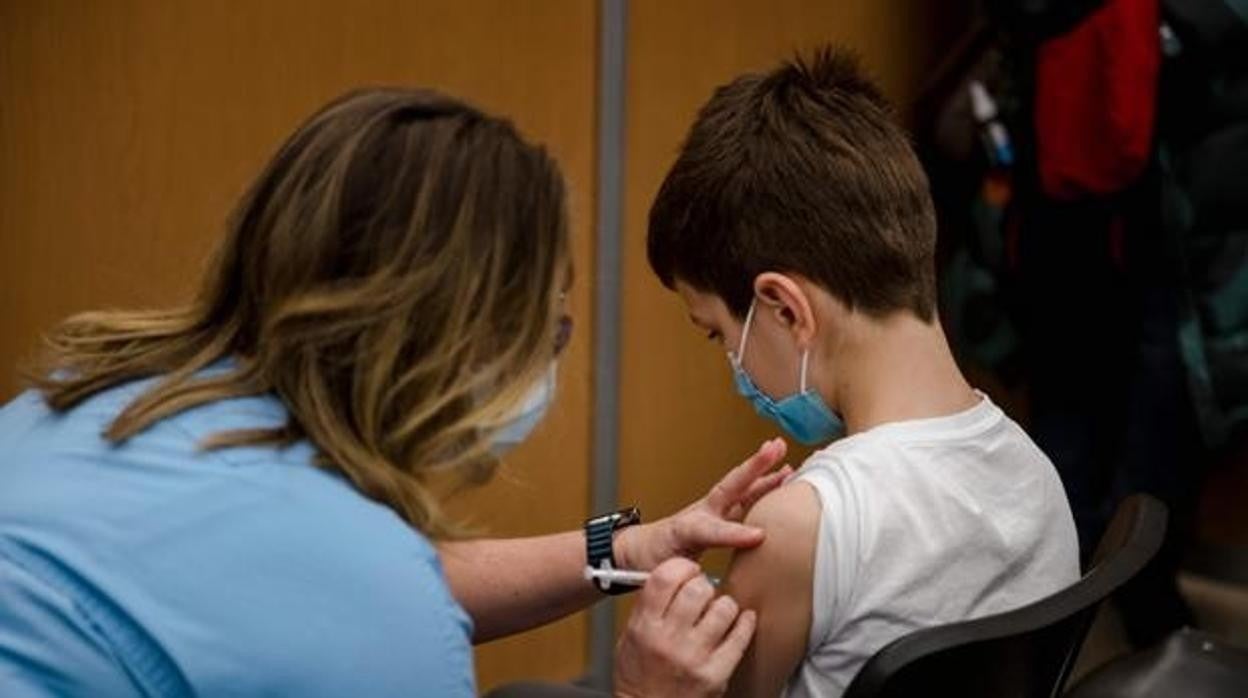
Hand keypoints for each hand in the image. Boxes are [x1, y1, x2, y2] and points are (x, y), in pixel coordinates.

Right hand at [615, 558, 756, 697]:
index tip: (688, 571)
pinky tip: (742, 620)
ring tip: (718, 611)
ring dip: (724, 605)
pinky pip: (740, 638)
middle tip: (704, 592)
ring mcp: (695, 657)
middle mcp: (669, 640)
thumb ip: (649, 605)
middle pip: (698, 589)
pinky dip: (745, 623)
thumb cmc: (638, 676)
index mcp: (645, 626)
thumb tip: (674, 574)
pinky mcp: (716, 674)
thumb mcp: (631, 636)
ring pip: (723, 609)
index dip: (682, 567)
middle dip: (704, 585)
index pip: (665, 577)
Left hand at [616, 438, 790, 569]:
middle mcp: (703, 514)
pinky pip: (745, 497)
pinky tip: (782, 480)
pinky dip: (764, 487)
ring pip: (741, 489)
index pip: (712, 528)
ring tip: (786, 458)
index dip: (734, 532)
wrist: (641, 550)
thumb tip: (708, 582)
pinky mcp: (720, 513)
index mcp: (687, 529)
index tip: (759, 536)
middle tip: (774, 448)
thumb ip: (683, 572)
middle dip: (752, 468)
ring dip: (764, 473)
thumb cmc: (653, 559)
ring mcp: (712, 511)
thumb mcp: (664, 569)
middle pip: (730, 487)